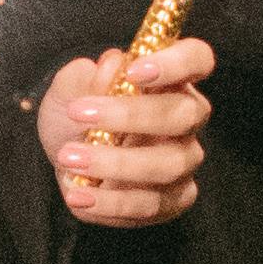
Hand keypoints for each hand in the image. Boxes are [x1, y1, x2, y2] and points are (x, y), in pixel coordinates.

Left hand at [39, 40, 209, 229]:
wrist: (65, 155)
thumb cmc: (77, 114)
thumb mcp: (68, 89)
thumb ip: (85, 76)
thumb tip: (111, 66)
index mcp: (170, 79)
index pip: (196, 58)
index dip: (176, 62)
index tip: (133, 72)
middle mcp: (186, 118)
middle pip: (183, 114)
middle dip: (129, 115)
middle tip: (79, 115)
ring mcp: (184, 160)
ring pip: (168, 165)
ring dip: (114, 163)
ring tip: (69, 158)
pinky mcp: (174, 198)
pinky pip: (152, 204)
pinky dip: (112, 203)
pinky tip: (79, 194)